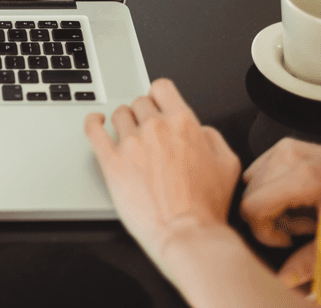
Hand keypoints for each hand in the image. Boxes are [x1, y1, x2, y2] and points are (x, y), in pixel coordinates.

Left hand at [84, 78, 241, 270]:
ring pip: (119, 114)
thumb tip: (199, 130)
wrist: (186, 232)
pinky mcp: (111, 161)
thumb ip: (212, 138)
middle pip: (139, 102)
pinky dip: (92, 121)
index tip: (157, 104)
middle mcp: (155, 127)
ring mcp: (131, 143)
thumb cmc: (206, 207)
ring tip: (127, 135)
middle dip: (144, 114)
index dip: (159, 96)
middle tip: (147, 131)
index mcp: (183, 123)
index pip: (161, 88)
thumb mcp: (228, 164)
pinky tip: (96, 122)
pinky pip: (93, 130)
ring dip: (123, 122)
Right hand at [240, 137, 320, 287]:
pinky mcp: (290, 144)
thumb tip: (284, 277)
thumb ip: (308, 262)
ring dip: (271, 203)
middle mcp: (292, 156)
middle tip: (303, 227)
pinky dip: (273, 188)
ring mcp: (290, 147)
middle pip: (250, 195)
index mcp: (303, 178)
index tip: (288, 240)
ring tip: (304, 212)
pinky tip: (300, 197)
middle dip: (271, 218)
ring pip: (253, 182)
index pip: (252, 206)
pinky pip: (261, 169)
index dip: (264, 231)